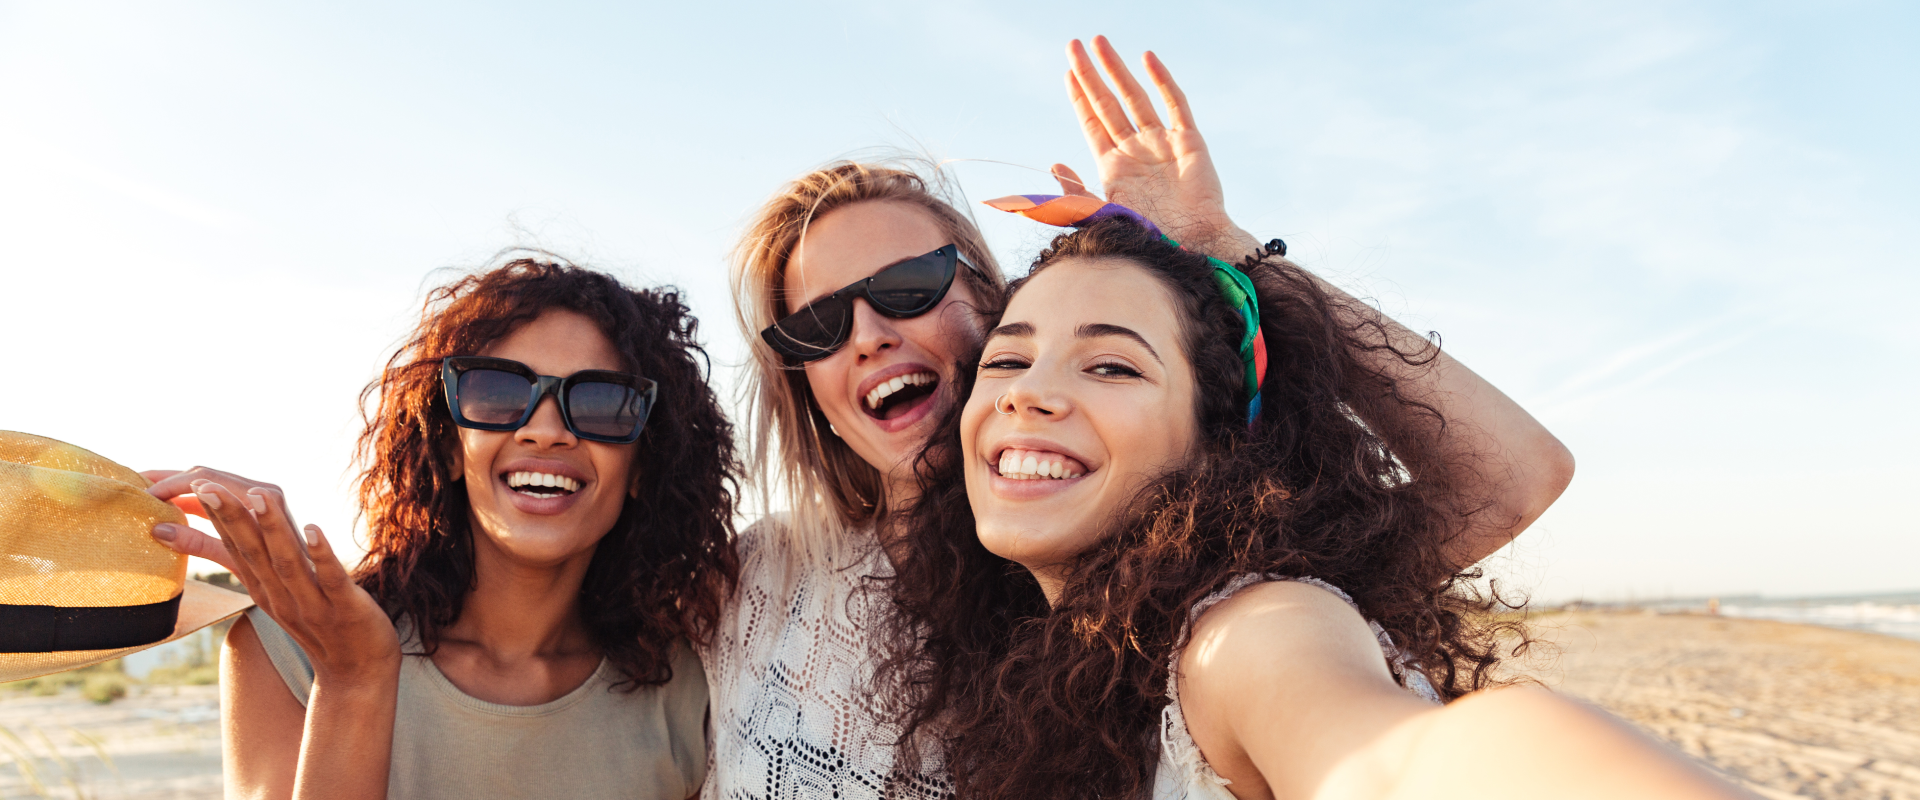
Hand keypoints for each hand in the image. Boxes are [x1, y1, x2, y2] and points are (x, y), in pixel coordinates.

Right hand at [149, 468, 398, 680]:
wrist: (355, 671)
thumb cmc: (311, 620)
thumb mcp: (266, 588)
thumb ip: (235, 555)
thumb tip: (191, 531)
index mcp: (259, 583)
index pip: (227, 542)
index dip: (204, 511)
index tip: (170, 485)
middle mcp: (277, 591)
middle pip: (248, 548)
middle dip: (227, 514)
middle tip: (200, 483)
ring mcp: (310, 599)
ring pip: (285, 560)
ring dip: (270, 527)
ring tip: (257, 496)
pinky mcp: (345, 606)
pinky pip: (331, 578)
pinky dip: (322, 554)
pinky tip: (314, 529)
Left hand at [1057, 36, 1258, 259]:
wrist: (1192, 247)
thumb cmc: (1150, 238)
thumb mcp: (1104, 215)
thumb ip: (1077, 192)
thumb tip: (1053, 164)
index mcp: (1113, 166)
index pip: (1091, 122)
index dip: (1079, 97)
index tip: (1067, 72)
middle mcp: (1136, 149)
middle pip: (1108, 103)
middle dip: (1090, 74)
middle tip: (1073, 45)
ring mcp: (1161, 143)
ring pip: (1135, 96)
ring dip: (1117, 69)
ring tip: (1099, 43)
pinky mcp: (1189, 141)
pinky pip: (1174, 103)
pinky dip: (1161, 80)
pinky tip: (1147, 59)